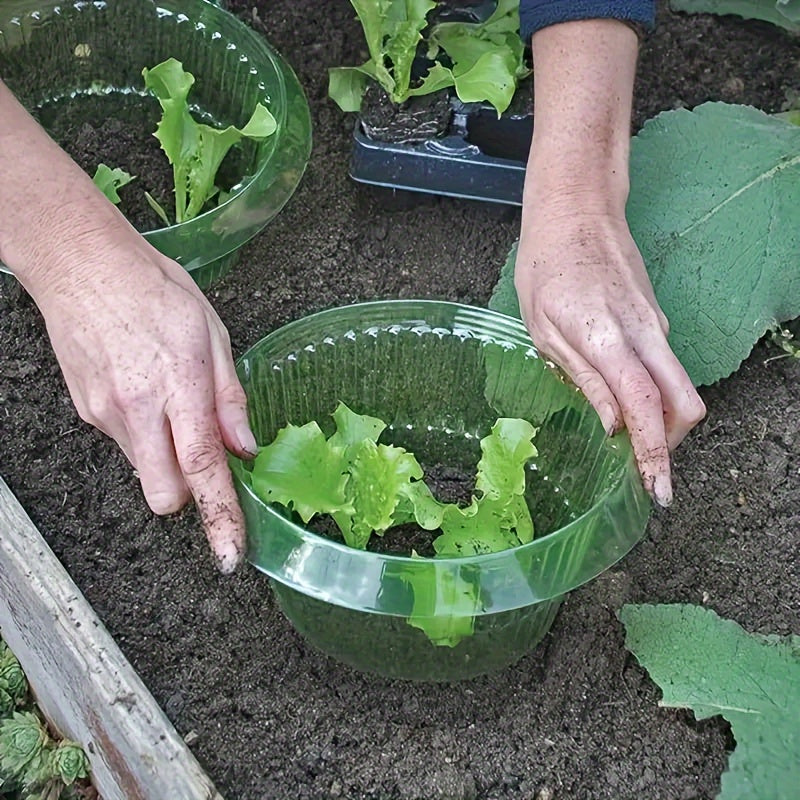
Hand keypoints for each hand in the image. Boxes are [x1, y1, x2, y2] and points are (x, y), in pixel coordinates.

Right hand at [30, 229, 253, 572]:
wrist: (83, 266)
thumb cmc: (153, 289)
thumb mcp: (211, 333)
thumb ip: (229, 398)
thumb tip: (246, 446)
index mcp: (177, 385)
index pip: (202, 467)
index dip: (220, 515)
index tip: (231, 552)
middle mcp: (136, 410)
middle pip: (164, 495)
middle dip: (191, 493)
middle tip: (203, 454)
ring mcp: (104, 416)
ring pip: (145, 473)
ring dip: (168, 459)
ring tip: (172, 405)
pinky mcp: (86, 414)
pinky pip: (127, 447)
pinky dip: (146, 438)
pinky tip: (147, 394)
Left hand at [514, 203, 705, 505]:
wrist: (577, 211)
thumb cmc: (547, 269)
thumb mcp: (545, 331)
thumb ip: (585, 379)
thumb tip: (613, 428)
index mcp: (609, 340)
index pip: (646, 407)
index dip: (656, 454)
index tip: (658, 491)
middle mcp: (645, 334)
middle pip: (685, 404)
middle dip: (669, 444)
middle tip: (641, 469)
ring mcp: (656, 326)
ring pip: (678, 388)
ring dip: (660, 420)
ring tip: (625, 439)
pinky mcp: (655, 320)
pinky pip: (664, 368)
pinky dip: (651, 393)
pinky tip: (620, 397)